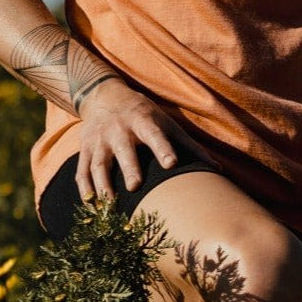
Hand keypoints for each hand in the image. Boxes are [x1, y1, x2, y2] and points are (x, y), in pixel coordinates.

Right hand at [75, 80, 209, 202]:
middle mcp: (118, 130)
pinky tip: (91, 206)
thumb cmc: (143, 114)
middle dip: (128, 167)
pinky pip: (82, 170)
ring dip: (102, 185)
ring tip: (108, 206)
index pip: (154, 134)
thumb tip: (219, 171)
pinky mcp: (84, 148)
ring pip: (98, 163)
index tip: (171, 163)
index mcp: (143, 121)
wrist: (103, 95)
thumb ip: (191, 147)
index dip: (162, 147)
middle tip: (135, 187)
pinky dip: (85, 189)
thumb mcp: (166, 122)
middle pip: (122, 150)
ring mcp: (98, 140)